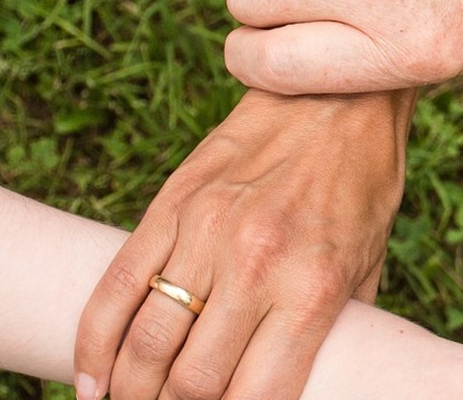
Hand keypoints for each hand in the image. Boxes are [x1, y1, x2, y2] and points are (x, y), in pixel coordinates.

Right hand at [74, 89, 415, 399]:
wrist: (337, 94)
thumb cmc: (362, 185)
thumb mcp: (370, 264)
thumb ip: (339, 328)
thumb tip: (320, 382)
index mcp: (313, 288)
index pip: (256, 396)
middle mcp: (255, 265)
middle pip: (192, 381)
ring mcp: (205, 232)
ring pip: (145, 342)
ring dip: (129, 393)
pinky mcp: (169, 205)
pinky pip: (115, 286)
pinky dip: (93, 344)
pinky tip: (91, 381)